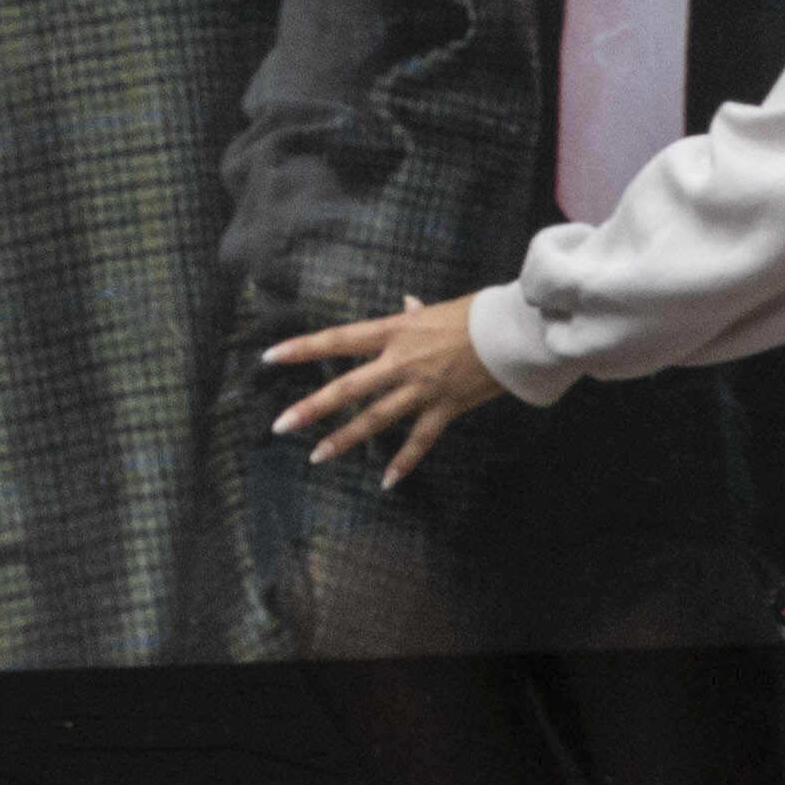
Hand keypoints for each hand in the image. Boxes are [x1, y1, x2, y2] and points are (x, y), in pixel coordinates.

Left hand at [262, 295, 503, 486]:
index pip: (339, 340)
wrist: (513, 332)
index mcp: (394, 331)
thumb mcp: (437, 308)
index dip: (303, 348)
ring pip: (376, 418)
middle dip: (313, 407)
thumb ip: (414, 312)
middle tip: (280, 424)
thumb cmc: (475, 314)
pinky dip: (404, 462)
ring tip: (316, 456)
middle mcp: (401, 362)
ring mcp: (422, 388)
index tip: (270, 356)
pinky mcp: (445, 408)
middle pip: (348, 386)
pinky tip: (385, 482)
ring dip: (345, 438)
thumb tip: (406, 302)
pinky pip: (420, 440)